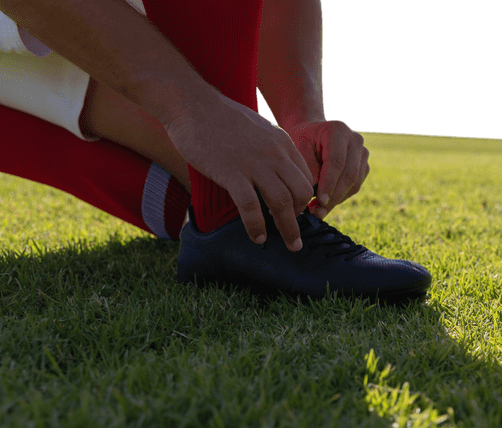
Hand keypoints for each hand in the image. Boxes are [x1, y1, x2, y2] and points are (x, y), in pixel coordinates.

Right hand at [162, 92, 313, 250]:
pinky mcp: (231, 172)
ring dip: (288, 228)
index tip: (297, 213)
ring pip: (281, 202)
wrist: (191, 102)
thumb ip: (270, 149)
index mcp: (282, 143)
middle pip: (300, 192)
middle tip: (295, 232)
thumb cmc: (220, 117)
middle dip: (301, 216)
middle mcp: (274, 154)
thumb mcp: (257, 129)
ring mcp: (254, 163)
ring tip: (290, 244)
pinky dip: (257, 225)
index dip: (304, 199)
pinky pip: (250, 206)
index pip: (306, 177)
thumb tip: (273, 170)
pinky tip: (258, 237)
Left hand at [286, 120, 369, 219]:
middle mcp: (355, 140)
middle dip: (334, 197)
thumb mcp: (299, 150)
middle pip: (349, 174)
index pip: (336, 162)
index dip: (329, 184)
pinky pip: (356, 186)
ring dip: (338, 200)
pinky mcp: (364, 165)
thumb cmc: (303, 141)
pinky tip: (327, 203)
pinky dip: (342, 197)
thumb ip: (309, 170)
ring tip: (319, 211)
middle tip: (318, 212)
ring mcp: (363, 152)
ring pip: (355, 183)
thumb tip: (316, 198)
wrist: (313, 133)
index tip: (319, 201)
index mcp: (338, 130)